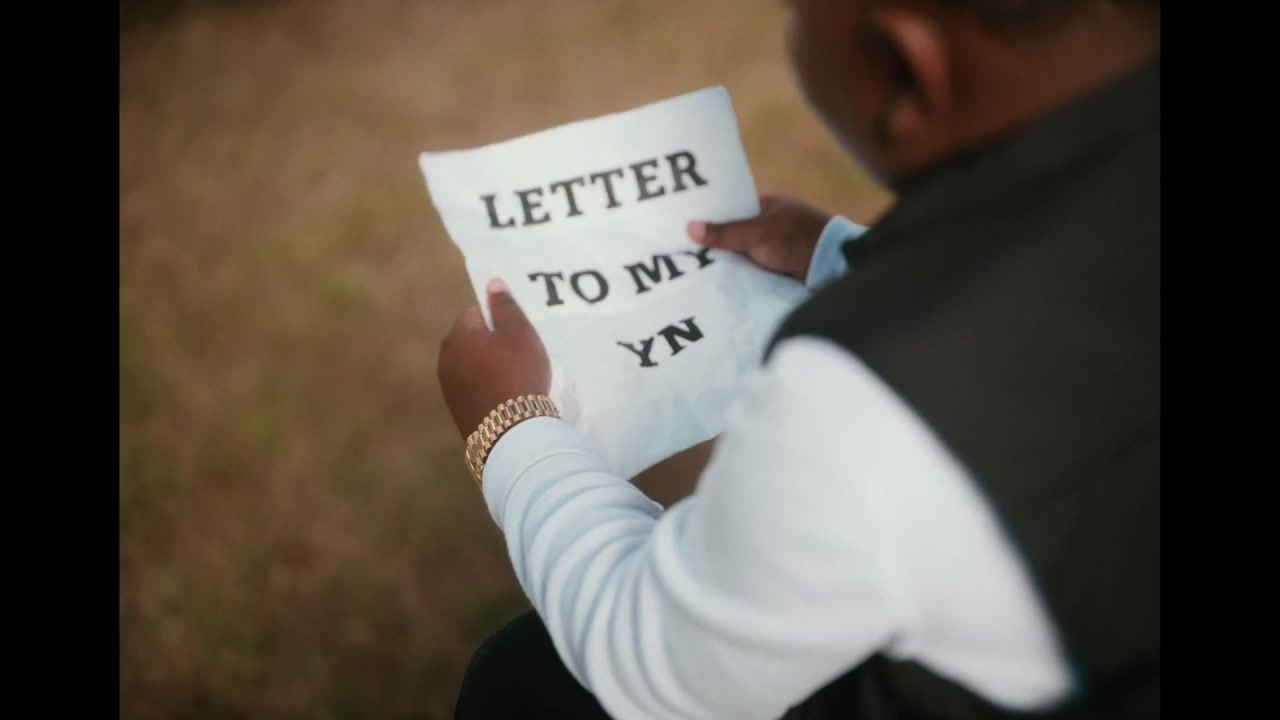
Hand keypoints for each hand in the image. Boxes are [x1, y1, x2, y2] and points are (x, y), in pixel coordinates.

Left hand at [438, 279, 550, 440]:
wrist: (510, 430)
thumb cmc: (517, 372)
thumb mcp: (519, 333)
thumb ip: (505, 306)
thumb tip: (491, 283)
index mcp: (457, 334)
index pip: (475, 313)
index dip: (498, 320)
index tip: (517, 334)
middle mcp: (445, 358)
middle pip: (471, 340)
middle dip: (491, 343)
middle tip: (519, 355)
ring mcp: (448, 386)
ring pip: (471, 365)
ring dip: (487, 366)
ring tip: (513, 378)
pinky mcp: (456, 409)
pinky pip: (472, 387)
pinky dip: (485, 386)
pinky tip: (504, 396)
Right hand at [686, 194, 831, 281]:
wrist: (832, 266)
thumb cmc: (796, 239)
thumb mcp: (757, 234)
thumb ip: (725, 233)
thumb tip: (690, 228)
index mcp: (770, 207)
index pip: (734, 211)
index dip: (713, 218)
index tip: (687, 227)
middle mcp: (773, 226)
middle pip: (737, 235)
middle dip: (717, 245)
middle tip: (684, 252)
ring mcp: (777, 249)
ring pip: (745, 256)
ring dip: (729, 264)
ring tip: (693, 271)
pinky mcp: (780, 271)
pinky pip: (754, 272)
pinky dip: (741, 277)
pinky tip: (719, 283)